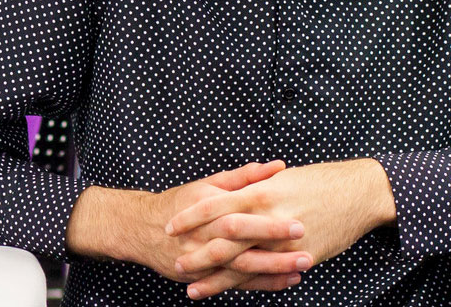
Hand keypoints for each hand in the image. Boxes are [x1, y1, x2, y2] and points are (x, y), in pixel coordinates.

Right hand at [66, 161, 309, 294]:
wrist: (143, 230)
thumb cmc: (181, 202)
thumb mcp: (209, 184)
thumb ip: (245, 177)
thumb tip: (278, 166)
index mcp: (210, 212)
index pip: (244, 219)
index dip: (271, 224)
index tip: (300, 223)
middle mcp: (206, 239)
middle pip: (243, 250)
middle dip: (276, 254)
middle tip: (307, 253)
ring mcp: (204, 262)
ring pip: (241, 272)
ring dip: (273, 273)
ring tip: (301, 270)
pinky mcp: (204, 278)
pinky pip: (235, 285)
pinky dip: (261, 285)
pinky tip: (285, 281)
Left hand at [165, 159, 396, 298]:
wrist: (360, 192)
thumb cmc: (320, 181)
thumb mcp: (282, 179)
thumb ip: (254, 186)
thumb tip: (230, 192)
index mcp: (261, 191)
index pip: (215, 204)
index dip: (191, 216)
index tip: (170, 225)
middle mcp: (269, 216)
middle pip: (223, 238)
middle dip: (198, 253)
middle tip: (176, 262)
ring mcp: (285, 240)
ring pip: (243, 263)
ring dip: (216, 278)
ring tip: (193, 289)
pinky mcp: (300, 257)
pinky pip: (268, 275)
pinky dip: (248, 285)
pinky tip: (233, 292)